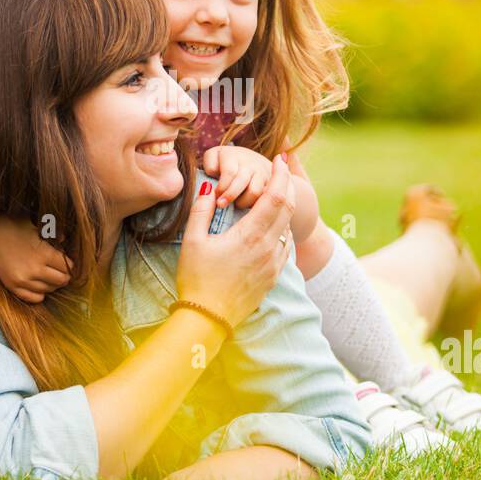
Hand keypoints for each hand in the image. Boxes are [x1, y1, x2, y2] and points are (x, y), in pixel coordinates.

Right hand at [0, 213, 70, 304]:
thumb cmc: (15, 225)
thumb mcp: (38, 227)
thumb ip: (55, 235)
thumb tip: (66, 241)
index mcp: (44, 254)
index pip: (67, 266)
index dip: (70, 263)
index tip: (68, 261)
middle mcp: (35, 270)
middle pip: (61, 280)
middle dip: (65, 275)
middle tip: (62, 271)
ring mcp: (23, 280)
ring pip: (49, 290)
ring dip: (53, 284)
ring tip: (51, 276)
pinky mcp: (12, 286)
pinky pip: (33, 298)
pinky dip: (40, 294)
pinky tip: (40, 286)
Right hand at [175, 154, 296, 327]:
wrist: (207, 319)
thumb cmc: (196, 280)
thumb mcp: (192, 242)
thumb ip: (200, 211)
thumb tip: (207, 188)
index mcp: (249, 235)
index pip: (274, 196)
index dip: (280, 175)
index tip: (279, 160)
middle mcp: (267, 248)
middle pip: (287, 208)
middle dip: (287, 185)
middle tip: (281, 170)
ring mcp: (272, 264)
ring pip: (288, 228)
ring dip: (285, 209)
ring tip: (275, 196)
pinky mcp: (272, 278)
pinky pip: (284, 247)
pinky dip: (282, 231)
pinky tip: (273, 229)